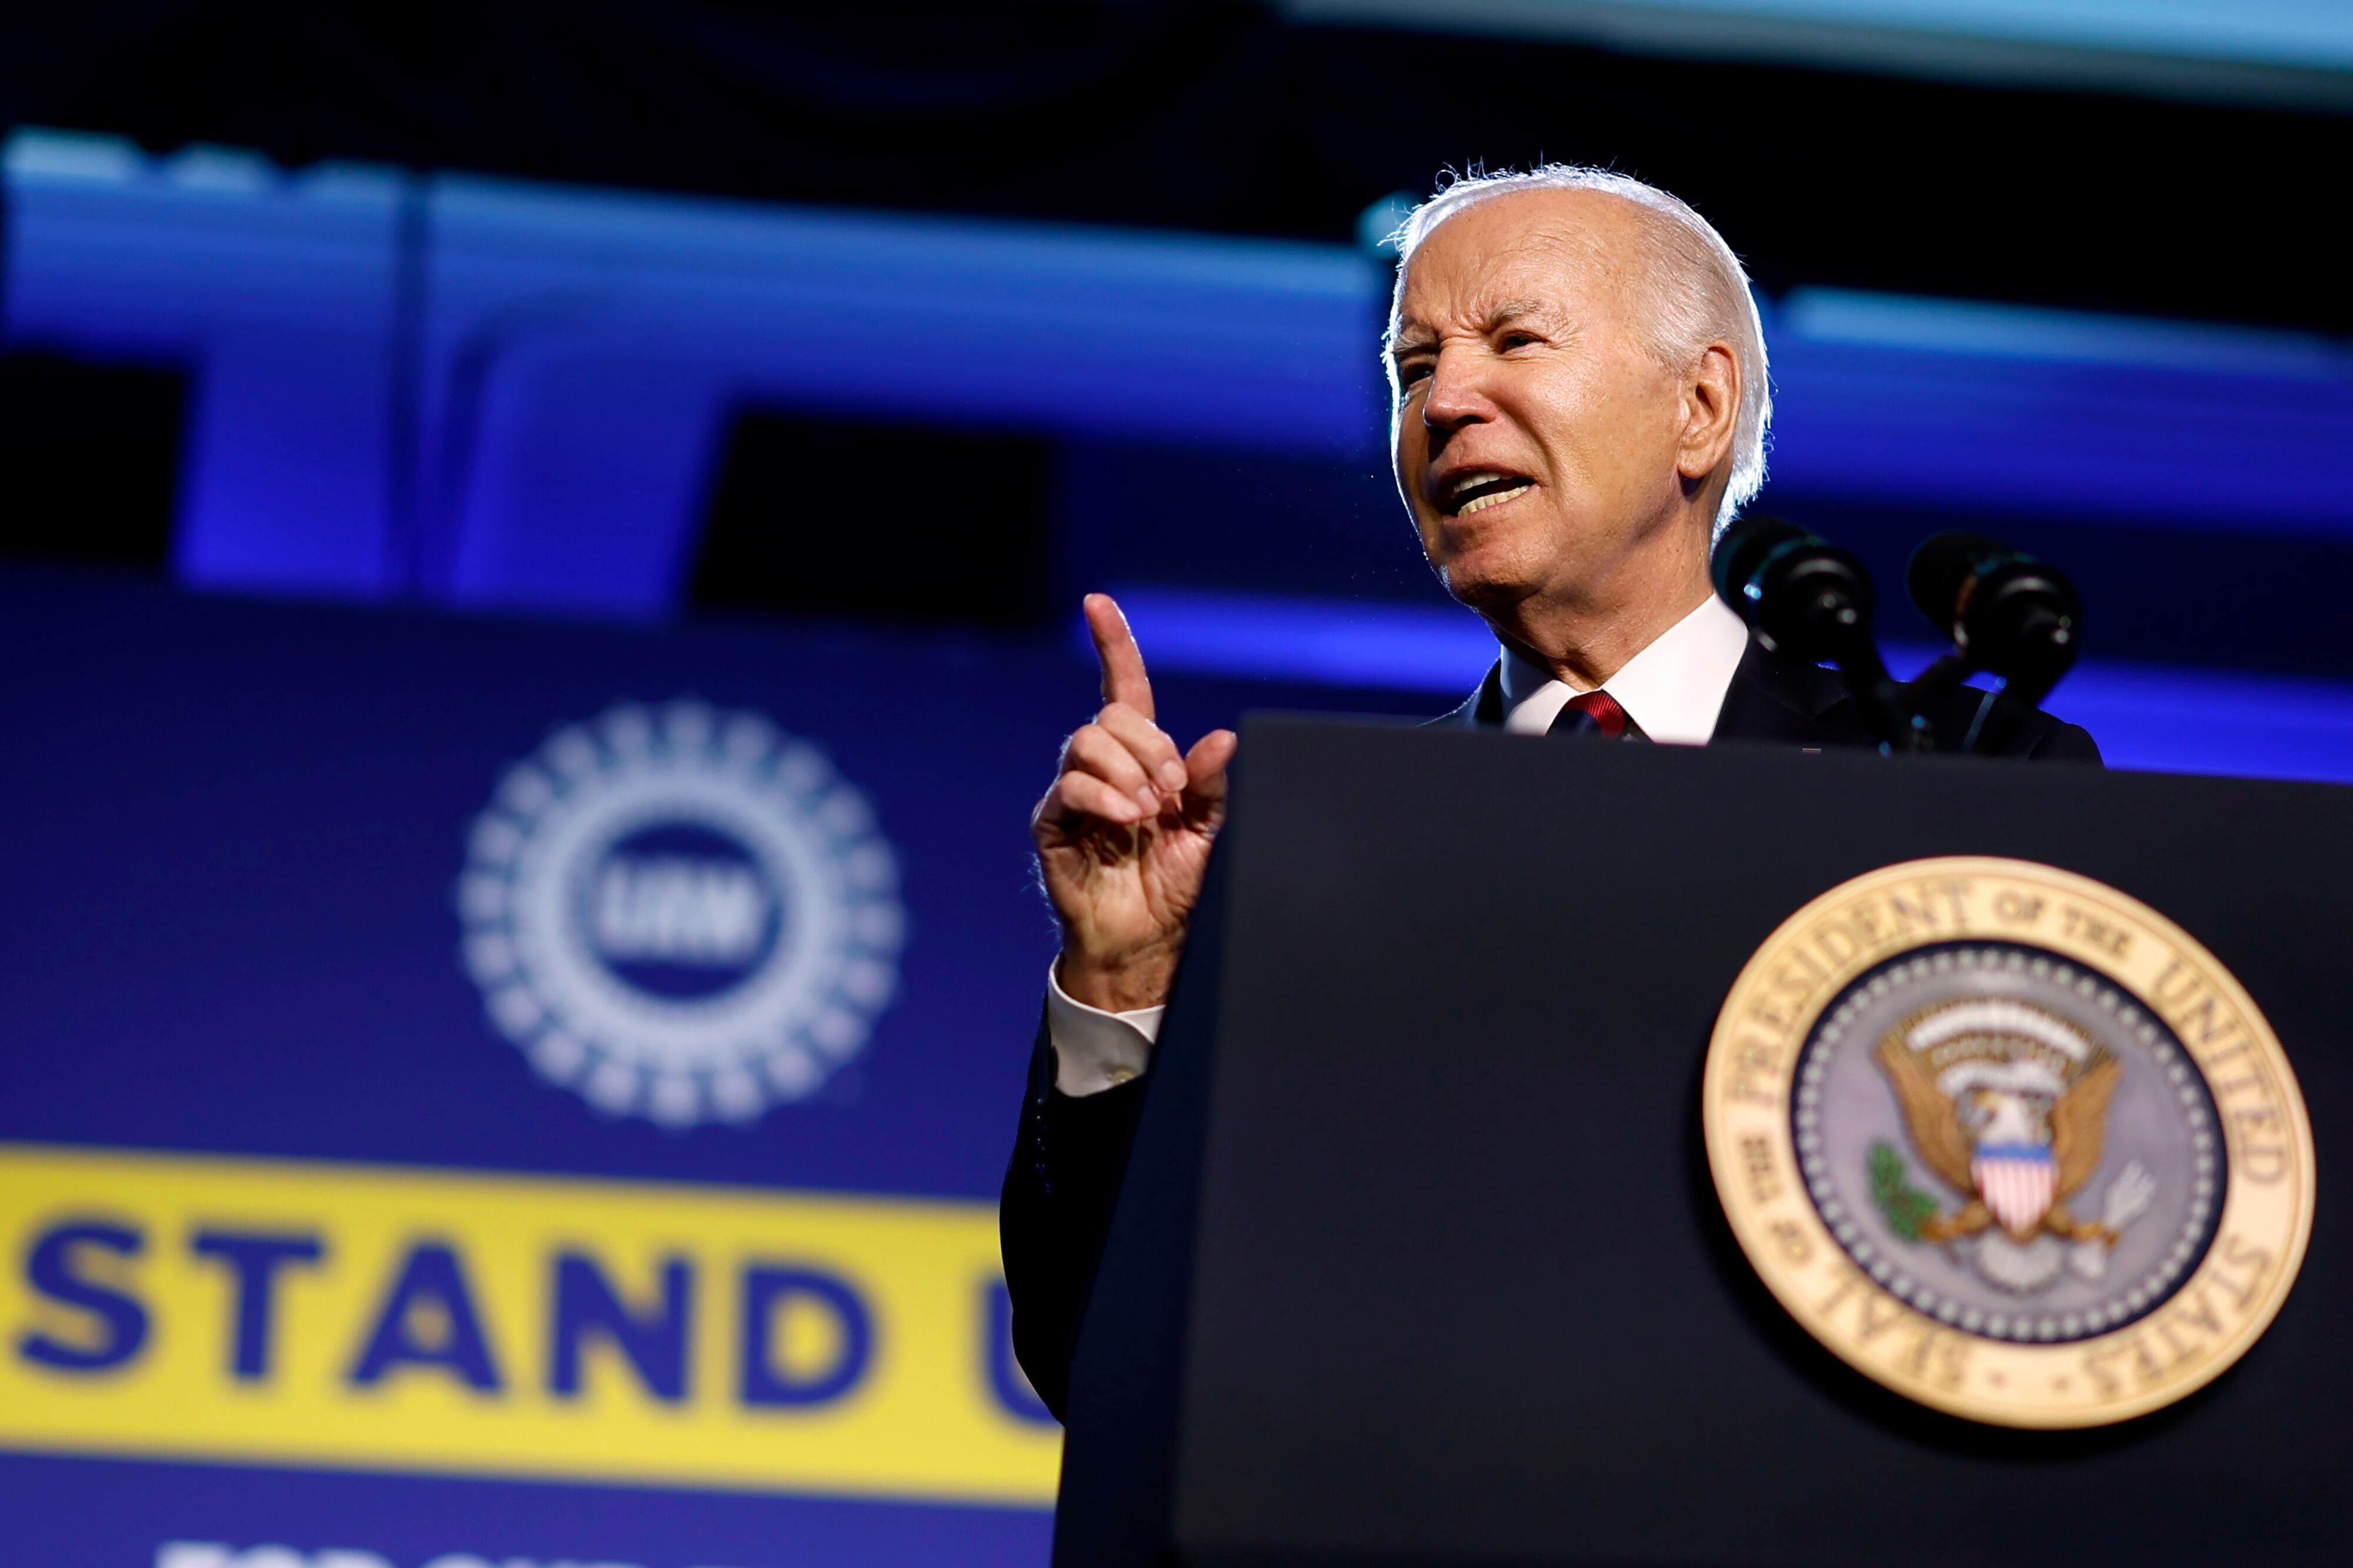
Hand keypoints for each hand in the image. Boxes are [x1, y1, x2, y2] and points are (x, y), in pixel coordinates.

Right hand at [1033, 594, 1236, 1013]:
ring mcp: (1074, 794)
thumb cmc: (1176, 886)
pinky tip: (1128, 820)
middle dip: (1148, 745)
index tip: (1097, 603)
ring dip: (1128, 771)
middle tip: (1173, 791)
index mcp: (1140, 760)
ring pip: (1086, 743)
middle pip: (1109, 718)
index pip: (1122, 689)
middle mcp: (1102, 768)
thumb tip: (1221, 739)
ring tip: (1150, 813)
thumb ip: (1212, 785)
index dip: (1111, 644)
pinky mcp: (1053, 824)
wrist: (1149, 942)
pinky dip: (1104, 796)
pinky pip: (1070, 787)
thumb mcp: (1208, 832)